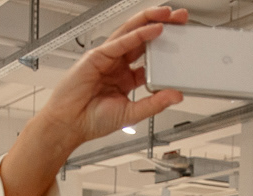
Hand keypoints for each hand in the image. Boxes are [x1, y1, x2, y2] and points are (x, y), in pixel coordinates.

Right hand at [36, 6, 187, 152]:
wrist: (69, 124)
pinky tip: (153, 29)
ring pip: (131, 33)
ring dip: (150, 21)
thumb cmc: (92, 120)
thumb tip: (176, 95)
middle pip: (143, 40)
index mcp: (126, 78)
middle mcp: (118, 65)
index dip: (166, 49)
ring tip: (168, 15)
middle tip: (181, 19)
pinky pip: (120, 43)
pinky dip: (137, 35)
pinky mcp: (97, 56)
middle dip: (162, 26)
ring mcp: (107, 58)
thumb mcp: (132, 114)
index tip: (183, 42)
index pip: (150, 58)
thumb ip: (155, 103)